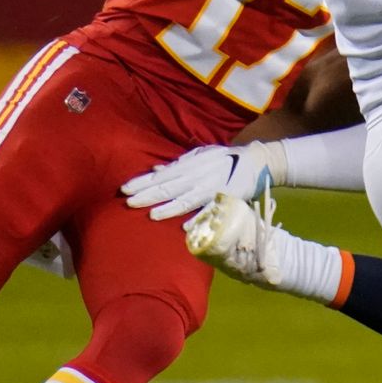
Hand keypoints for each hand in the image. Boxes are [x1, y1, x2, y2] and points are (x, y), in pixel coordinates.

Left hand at [123, 142, 282, 219]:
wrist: (257, 161)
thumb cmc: (225, 159)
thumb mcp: (200, 155)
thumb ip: (179, 163)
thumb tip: (155, 169)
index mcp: (190, 165)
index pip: (161, 175)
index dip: (142, 182)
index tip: (124, 189)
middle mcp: (198, 176)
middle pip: (169, 187)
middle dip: (148, 195)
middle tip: (129, 203)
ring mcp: (212, 188)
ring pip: (186, 199)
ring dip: (169, 208)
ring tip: (152, 215)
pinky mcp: (227, 198)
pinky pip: (211, 210)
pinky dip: (199, 218)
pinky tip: (186, 227)